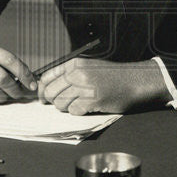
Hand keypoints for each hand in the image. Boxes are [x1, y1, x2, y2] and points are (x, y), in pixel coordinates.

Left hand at [38, 58, 167, 114]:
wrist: (135, 81)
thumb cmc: (112, 77)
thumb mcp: (89, 67)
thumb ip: (69, 74)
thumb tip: (48, 88)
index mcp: (75, 63)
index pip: (46, 77)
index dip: (42, 90)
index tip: (43, 98)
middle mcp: (77, 73)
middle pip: (50, 93)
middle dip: (54, 101)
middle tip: (64, 104)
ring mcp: (84, 86)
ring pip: (60, 104)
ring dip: (68, 108)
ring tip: (81, 103)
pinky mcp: (92, 100)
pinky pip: (74, 111)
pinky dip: (79, 112)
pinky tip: (89, 106)